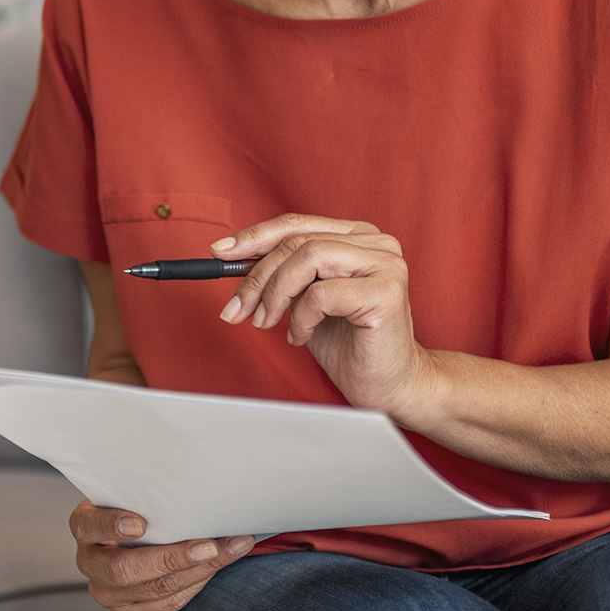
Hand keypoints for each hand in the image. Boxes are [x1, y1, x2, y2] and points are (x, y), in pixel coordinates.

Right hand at [69, 501, 254, 610]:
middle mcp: (90, 563)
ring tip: (229, 551)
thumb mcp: (131, 497)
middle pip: (124, 570)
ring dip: (196, 572)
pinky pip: (165, 605)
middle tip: (208, 545)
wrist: (131, 540)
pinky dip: (195, 586)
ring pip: (153, 590)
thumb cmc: (136, 510)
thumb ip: (147, 493)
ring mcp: (107, 593)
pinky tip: (216, 566)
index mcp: (85, 528)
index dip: (111, 526)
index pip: (88, 526)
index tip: (141, 523)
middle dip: (171, 558)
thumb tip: (195, 481)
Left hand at [215, 213, 432, 420]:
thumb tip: (230, 257)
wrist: (390, 385)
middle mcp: (376, 243)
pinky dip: (300, 318)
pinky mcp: (386, 292)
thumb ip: (281, 274)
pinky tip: (300, 336)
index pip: (296, 224)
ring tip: (267, 323)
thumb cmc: (349, 344)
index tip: (219, 252)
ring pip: (307, 259)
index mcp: (357, 236)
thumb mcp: (304, 300)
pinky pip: (321, 295)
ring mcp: (386, 264)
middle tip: (236, 309)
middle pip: (297, 242)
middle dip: (256, 277)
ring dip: (275, 294)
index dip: (254, 236)